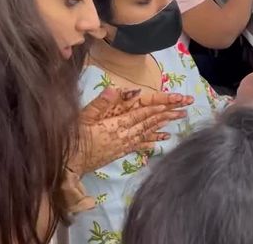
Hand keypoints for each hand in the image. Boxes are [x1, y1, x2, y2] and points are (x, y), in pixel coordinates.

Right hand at [68, 88, 193, 174]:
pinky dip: (153, 140)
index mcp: (115, 125)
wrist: (68, 164)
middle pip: (149, 123)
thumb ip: (100, 103)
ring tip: (179, 119)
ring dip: (164, 124)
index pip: (140, 114)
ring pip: (147, 132)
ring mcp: (123, 145)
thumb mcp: (83, 117)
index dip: (156, 107)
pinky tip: (163, 139)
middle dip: (167, 114)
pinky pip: (141, 144)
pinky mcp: (120, 152)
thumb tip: (116, 89)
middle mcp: (123, 136)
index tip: (172, 101)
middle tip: (184, 108)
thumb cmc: (73, 137)